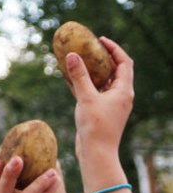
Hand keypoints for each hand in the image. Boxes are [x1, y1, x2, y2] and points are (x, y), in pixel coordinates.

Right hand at [66, 38, 134, 164]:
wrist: (97, 153)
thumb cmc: (96, 126)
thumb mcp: (86, 98)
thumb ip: (79, 76)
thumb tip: (71, 54)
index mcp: (123, 91)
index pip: (124, 63)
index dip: (114, 49)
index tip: (100, 39)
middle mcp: (120, 96)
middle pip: (115, 70)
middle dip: (102, 57)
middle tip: (88, 46)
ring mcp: (111, 104)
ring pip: (103, 80)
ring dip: (92, 69)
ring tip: (77, 58)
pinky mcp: (101, 110)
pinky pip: (94, 90)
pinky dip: (84, 81)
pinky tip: (69, 77)